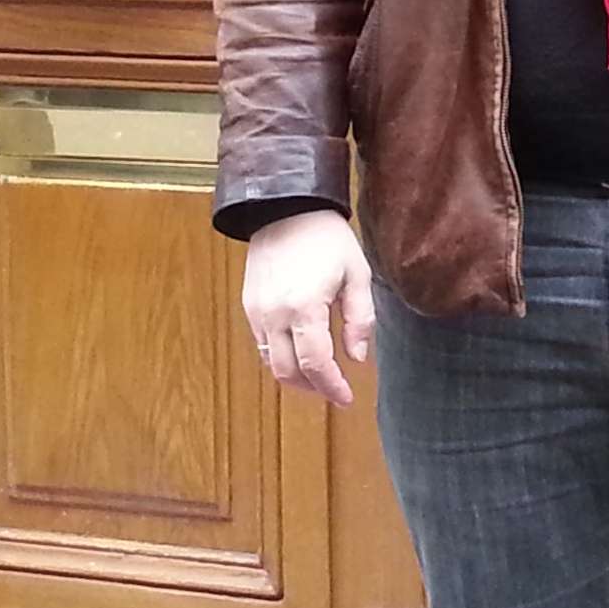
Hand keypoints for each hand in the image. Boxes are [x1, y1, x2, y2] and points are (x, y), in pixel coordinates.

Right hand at [242, 209, 373, 405]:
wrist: (286, 208)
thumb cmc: (326, 238)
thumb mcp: (357, 274)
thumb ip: (360, 319)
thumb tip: (357, 358)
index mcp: (304, 308)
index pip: (316, 365)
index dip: (332, 388)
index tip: (347, 399)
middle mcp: (274, 316)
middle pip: (288, 372)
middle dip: (313, 388)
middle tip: (335, 390)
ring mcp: (257, 312)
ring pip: (271, 363)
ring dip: (295, 376)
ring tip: (320, 374)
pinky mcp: (248, 306)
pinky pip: (262, 344)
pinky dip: (280, 357)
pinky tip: (300, 351)